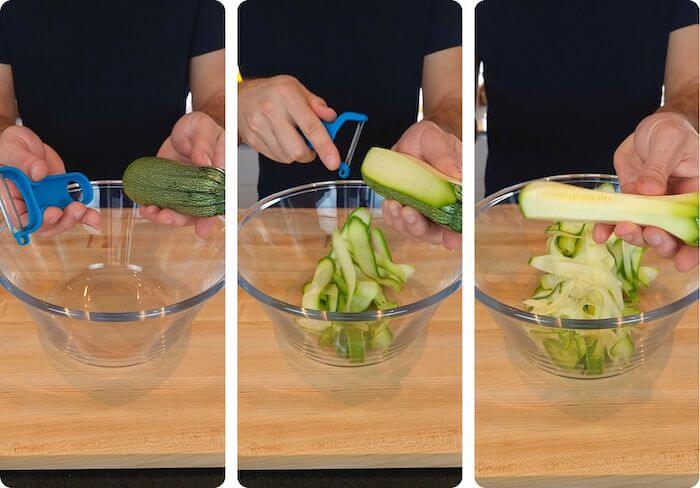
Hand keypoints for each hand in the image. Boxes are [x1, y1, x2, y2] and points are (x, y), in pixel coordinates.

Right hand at [0, 125, 100, 236]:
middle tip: (75, 209)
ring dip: (77, 218)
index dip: (38, 220)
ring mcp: (46, 202)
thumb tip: (39, 172)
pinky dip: (86, 214)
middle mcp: (28, 205)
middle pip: (45, 225)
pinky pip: (74, 209)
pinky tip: (94, 215)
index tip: (53, 212)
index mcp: (10, 198)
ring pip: (62, 220)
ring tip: (87, 211)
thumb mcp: (12, 147)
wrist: (26, 145)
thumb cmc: (10, 148)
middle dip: (62, 221)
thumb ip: (23, 161)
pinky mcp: (61, 197)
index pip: (22, 219)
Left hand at [140, 112, 224, 238]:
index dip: (210, 218)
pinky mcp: (172, 189)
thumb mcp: (204, 129)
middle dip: (179, 219)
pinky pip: (165, 203)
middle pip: (196, 213)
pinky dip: (155, 208)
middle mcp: (204, 189)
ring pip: (179, 211)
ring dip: (164, 216)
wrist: (185, 128)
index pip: (218, 202)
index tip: (201, 230)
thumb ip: (205, 145)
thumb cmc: (201, 128)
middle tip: (164, 216)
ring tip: (149, 211)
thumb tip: (204, 162)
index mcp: (220, 178)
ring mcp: (188, 191)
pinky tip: (145, 207)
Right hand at [238, 75, 340, 169]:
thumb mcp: (296, 88)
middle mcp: (271, 111)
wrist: (238, 96)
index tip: (333, 161)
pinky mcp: (252, 139)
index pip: (311, 126)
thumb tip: (331, 117)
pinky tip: (281, 140)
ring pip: (287, 157)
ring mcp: (259, 127)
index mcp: (287, 96)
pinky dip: (284, 153)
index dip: (325, 146)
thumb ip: (316, 104)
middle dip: (309, 154)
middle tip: (310, 144)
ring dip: (295, 153)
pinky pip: (276, 157)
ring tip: (292, 137)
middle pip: (297, 149)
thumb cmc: (271, 92)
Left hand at [381, 120, 461, 250]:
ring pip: (413, 231)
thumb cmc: (431, 141)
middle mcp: (439, 209)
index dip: (457, 235)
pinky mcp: (404, 207)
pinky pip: (397, 222)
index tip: (451, 241)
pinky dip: (391, 217)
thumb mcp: (439, 141)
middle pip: (433, 233)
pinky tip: (389, 203)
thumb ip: (447, 157)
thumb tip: (458, 175)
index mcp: (456, 197)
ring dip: (402, 223)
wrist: (412, 140)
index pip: (461, 222)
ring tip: (393, 204)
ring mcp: (421, 211)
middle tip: (408, 212)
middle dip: (419, 228)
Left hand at [593, 113, 698, 271]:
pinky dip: (608, 228)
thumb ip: (659, 167)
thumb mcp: (669, 142)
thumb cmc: (670, 132)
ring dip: (634, 236)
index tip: (683, 262)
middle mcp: (675, 207)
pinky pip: (619, 220)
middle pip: (672, 236)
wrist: (650, 128)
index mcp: (695, 194)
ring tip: (622, 228)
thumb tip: (648, 191)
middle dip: (661, 241)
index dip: (694, 249)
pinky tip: (600, 234)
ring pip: (645, 232)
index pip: (699, 226)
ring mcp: (651, 208)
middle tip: (649, 234)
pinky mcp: (630, 203)